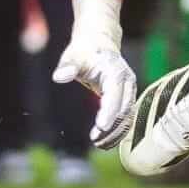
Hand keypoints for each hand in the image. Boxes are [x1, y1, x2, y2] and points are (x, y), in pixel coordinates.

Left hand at [53, 0, 136, 146]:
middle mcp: (127, 82)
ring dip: (116, 132)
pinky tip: (106, 140)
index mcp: (116, 72)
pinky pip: (126, 116)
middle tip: (96, 140)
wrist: (98, 43)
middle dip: (112, 127)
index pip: (115, 95)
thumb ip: (67, 67)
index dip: (109, 112)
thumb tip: (59, 76)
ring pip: (128, 115)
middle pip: (124, 109)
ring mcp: (129, 90)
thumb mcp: (72, 56)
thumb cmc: (83, 51)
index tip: (100, 127)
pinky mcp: (127, 97)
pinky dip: (118, 129)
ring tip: (100, 144)